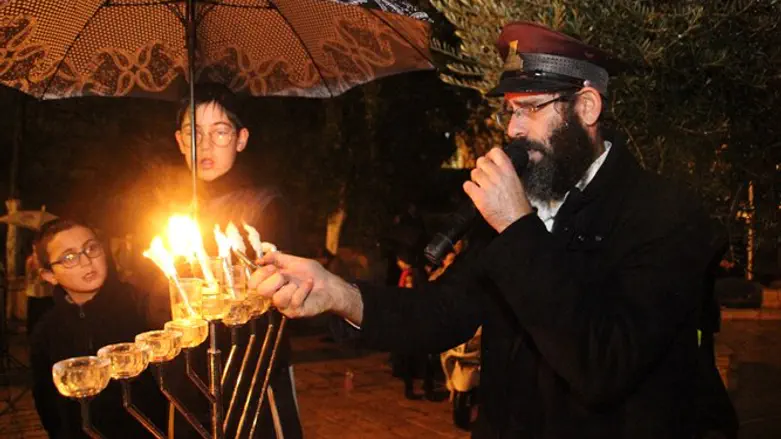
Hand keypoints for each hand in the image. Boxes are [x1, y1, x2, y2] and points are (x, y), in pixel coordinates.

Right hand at [248, 252, 362, 322]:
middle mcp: (275, 296)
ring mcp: (285, 306)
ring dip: (292, 286)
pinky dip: (304, 289)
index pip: (254, 283)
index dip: (261, 273)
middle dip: (275, 279)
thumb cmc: (312, 274)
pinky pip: (294, 301)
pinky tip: (309, 284)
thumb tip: (259, 260)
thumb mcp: (293, 261)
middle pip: (262, 291)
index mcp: (272, 284)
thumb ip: (276, 258)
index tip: (273, 267)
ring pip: (278, 298)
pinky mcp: (296, 312)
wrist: (329, 284)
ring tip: (301, 282)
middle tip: (286, 276)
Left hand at [463, 147, 532, 232]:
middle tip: (483, 176)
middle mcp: (497, 175)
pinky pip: (467, 185)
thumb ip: (506, 174)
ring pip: (473, 173)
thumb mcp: (517, 183)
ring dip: (475, 179)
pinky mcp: (479, 197)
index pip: (495, 152)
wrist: (517, 221)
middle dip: (480, 168)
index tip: (488, 160)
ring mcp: (488, 185)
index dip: (489, 156)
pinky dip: (469, 188)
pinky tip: (474, 192)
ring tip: (480, 186)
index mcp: (509, 171)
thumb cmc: (519, 206)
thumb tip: (497, 169)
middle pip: (481, 161)